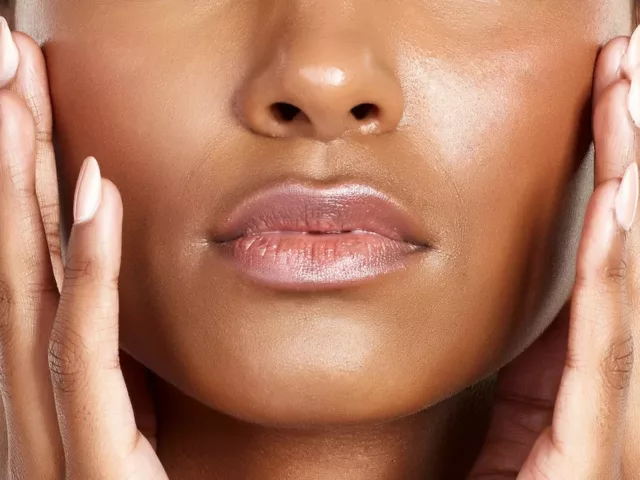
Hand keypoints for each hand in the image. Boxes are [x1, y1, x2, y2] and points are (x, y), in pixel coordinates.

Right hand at [0, 20, 165, 478]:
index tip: (22, 92)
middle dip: (7, 149)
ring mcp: (45, 413)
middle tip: (0, 55)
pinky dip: (87, 263)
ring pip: (27, 276)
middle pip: (16, 244)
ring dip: (22, 182)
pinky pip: (83, 338)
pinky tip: (97, 192)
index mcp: (46, 366)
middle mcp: (27, 380)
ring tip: (16, 94)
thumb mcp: (123, 410)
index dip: (23, 170)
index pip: (31, 250)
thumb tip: (103, 294)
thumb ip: (107, 355)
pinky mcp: (88, 446)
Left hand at [469, 30, 639, 479]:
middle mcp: (624, 376)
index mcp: (599, 362)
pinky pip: (606, 342)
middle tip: (631, 60)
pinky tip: (619, 200)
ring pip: (632, 275)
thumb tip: (558, 270)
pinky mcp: (598, 449)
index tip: (616, 87)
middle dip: (639, 148)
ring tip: (632, 96)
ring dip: (635, 181)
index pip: (616, 243)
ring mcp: (621, 413)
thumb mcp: (519, 397)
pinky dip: (617, 267)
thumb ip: (542, 345)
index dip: (624, 163)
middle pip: (634, 242)